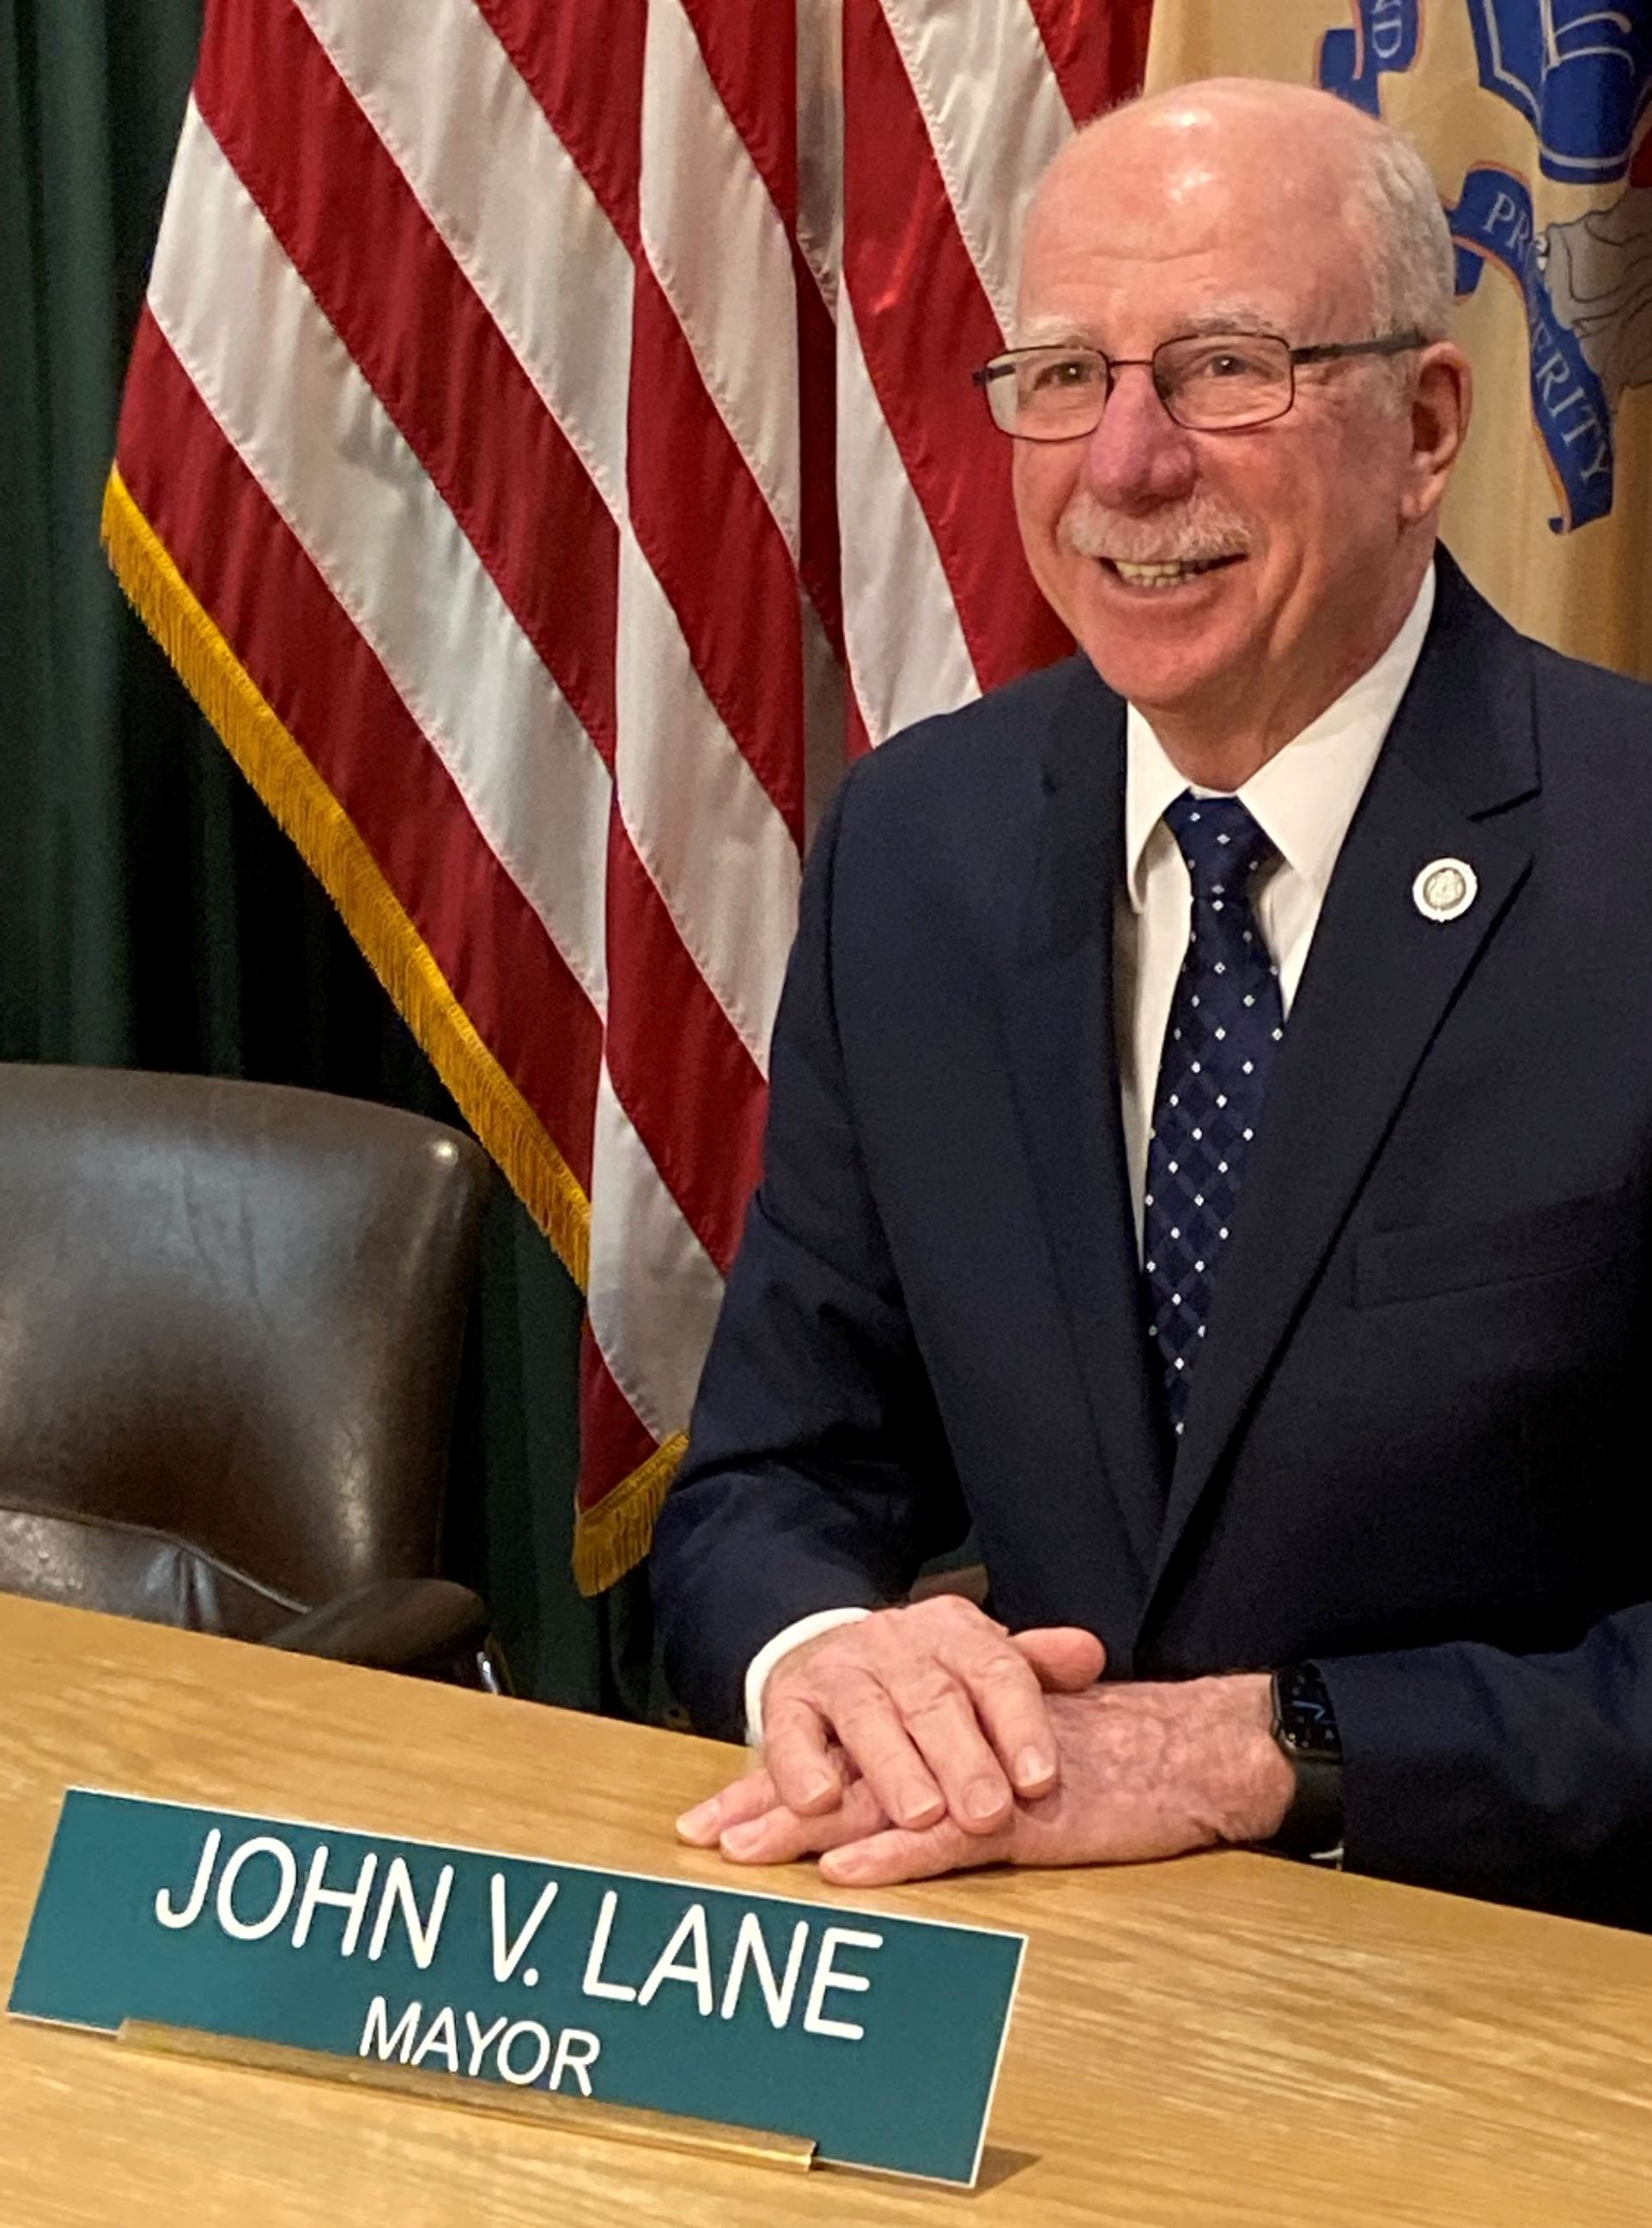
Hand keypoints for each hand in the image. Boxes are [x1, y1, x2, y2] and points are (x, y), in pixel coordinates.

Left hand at [679, 1674, 1294, 1886]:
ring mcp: (981, 1784)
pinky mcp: (1021, 1820)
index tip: (717, 1809)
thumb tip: (900, 1808)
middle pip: (843, 1777)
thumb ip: (960, 1772)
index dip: (782, 1779)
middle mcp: (951, 1751)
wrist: (1190, 1751)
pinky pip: (945, 1843)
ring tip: (740, 1848)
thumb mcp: (1019, 1760)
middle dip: (766, 1804)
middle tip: (698, 1832)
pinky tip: (843, 1872)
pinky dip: (893, 1858)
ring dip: (805, 1827)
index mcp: (945, 1736)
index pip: (848, 1755)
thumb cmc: (1113, 1761)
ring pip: (877, 1806)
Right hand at [681, 1599, 1105, 1843]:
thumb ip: (1037, 1665)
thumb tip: (1090, 1655)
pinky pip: (789, 1732)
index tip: (1043, 1780)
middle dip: (963, 1758)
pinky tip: (818, 1801)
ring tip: (920, 1815)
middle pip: (934, 1699)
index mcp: (953, 1633)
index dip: (1020, 1724)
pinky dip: (800, 1767)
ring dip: (894, 1768)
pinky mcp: (785, 1702)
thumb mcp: (981, 1662)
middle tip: (988, 1813)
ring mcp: (838, 1671)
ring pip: (867, 1716)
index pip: (996, 1670)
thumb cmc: (924, 1675)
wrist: (830, 1648)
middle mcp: (895, 1644)